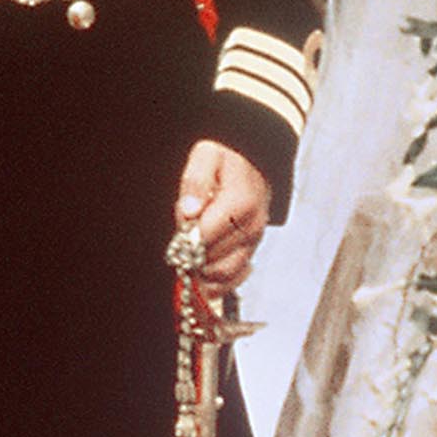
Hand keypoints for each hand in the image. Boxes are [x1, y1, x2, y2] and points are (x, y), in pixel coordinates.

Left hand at [175, 140, 270, 298]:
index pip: (205, 236)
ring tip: (193, 248)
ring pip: (221, 275)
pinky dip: (216, 282)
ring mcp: (253, 243)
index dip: (187, 235)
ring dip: (200, 268)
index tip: (183, 223)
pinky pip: (233, 281)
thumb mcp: (207, 155)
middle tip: (186, 233)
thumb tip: (190, 211)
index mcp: (241, 203)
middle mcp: (252, 227)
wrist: (252, 163)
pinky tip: (204, 268)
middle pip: (210, 257)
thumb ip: (196, 181)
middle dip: (191, 251)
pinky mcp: (251, 253)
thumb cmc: (227, 160)